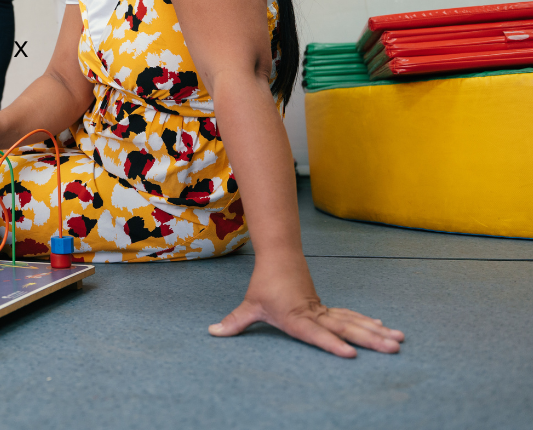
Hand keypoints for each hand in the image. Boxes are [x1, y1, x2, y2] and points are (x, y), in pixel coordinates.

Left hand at [209, 254, 404, 357]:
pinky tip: (386, 329)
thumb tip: (213, 331)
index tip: (350, 354)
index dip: (331, 344)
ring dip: (376, 332)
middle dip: (370, 339)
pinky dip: (368, 323)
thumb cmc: (264, 284)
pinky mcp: (327, 308)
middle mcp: (314, 314)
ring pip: (354, 322)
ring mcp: (324, 310)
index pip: (315, 333)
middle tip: (393, 348)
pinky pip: (351, 317)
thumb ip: (235, 321)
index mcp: (296, 316)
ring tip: (398, 341)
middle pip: (345, 328)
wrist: (279, 256)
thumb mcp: (250, 304)